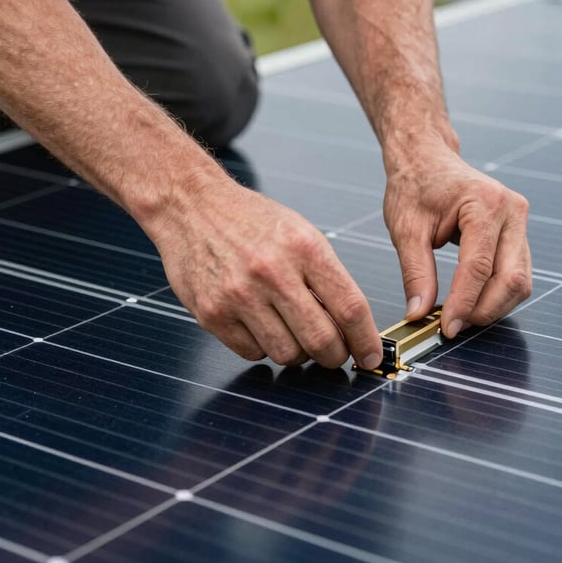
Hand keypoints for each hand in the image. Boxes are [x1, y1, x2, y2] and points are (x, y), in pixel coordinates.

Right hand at [152, 176, 383, 369]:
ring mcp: (239, 295)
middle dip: (335, 356)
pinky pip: (252, 353)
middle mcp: (272, 272)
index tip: (371, 356)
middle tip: (334, 353)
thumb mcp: (301, 233)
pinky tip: (261, 325)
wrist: (190, 206)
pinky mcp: (212, 314)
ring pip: (287, 354)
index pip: (350, 308)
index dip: (366, 341)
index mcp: (304, 248)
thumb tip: (352, 327)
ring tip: (293, 332)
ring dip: (298, 354)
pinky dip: (264, 348)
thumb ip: (326, 277)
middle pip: (321, 340)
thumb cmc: (250, 220)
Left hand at [383, 135, 531, 337]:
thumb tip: (418, 314)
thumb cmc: (415, 186)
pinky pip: (516, 273)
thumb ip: (415, 273)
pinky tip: (470, 302)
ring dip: (493, 306)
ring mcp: (520, 221)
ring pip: (520, 281)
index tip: (446, 329)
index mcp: (484, 203)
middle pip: (511, 278)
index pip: (479, 267)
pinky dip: (497, 294)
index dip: (463, 303)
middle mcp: (511, 210)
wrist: (426, 158)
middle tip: (452, 327)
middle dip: (484, 310)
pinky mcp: (518, 232)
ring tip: (459, 317)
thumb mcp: (406, 230)